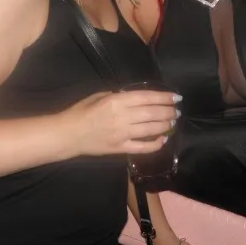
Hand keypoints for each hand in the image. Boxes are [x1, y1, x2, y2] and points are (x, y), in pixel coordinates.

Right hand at [61, 90, 178, 156]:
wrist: (68, 134)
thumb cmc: (81, 111)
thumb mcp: (99, 96)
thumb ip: (119, 96)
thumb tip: (137, 97)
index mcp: (117, 101)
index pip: (146, 98)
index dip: (163, 97)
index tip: (176, 97)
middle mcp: (122, 117)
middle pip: (152, 113)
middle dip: (168, 111)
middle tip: (177, 110)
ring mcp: (122, 134)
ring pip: (151, 130)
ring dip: (165, 125)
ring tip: (172, 121)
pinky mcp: (120, 149)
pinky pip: (142, 148)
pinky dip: (155, 144)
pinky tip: (163, 140)